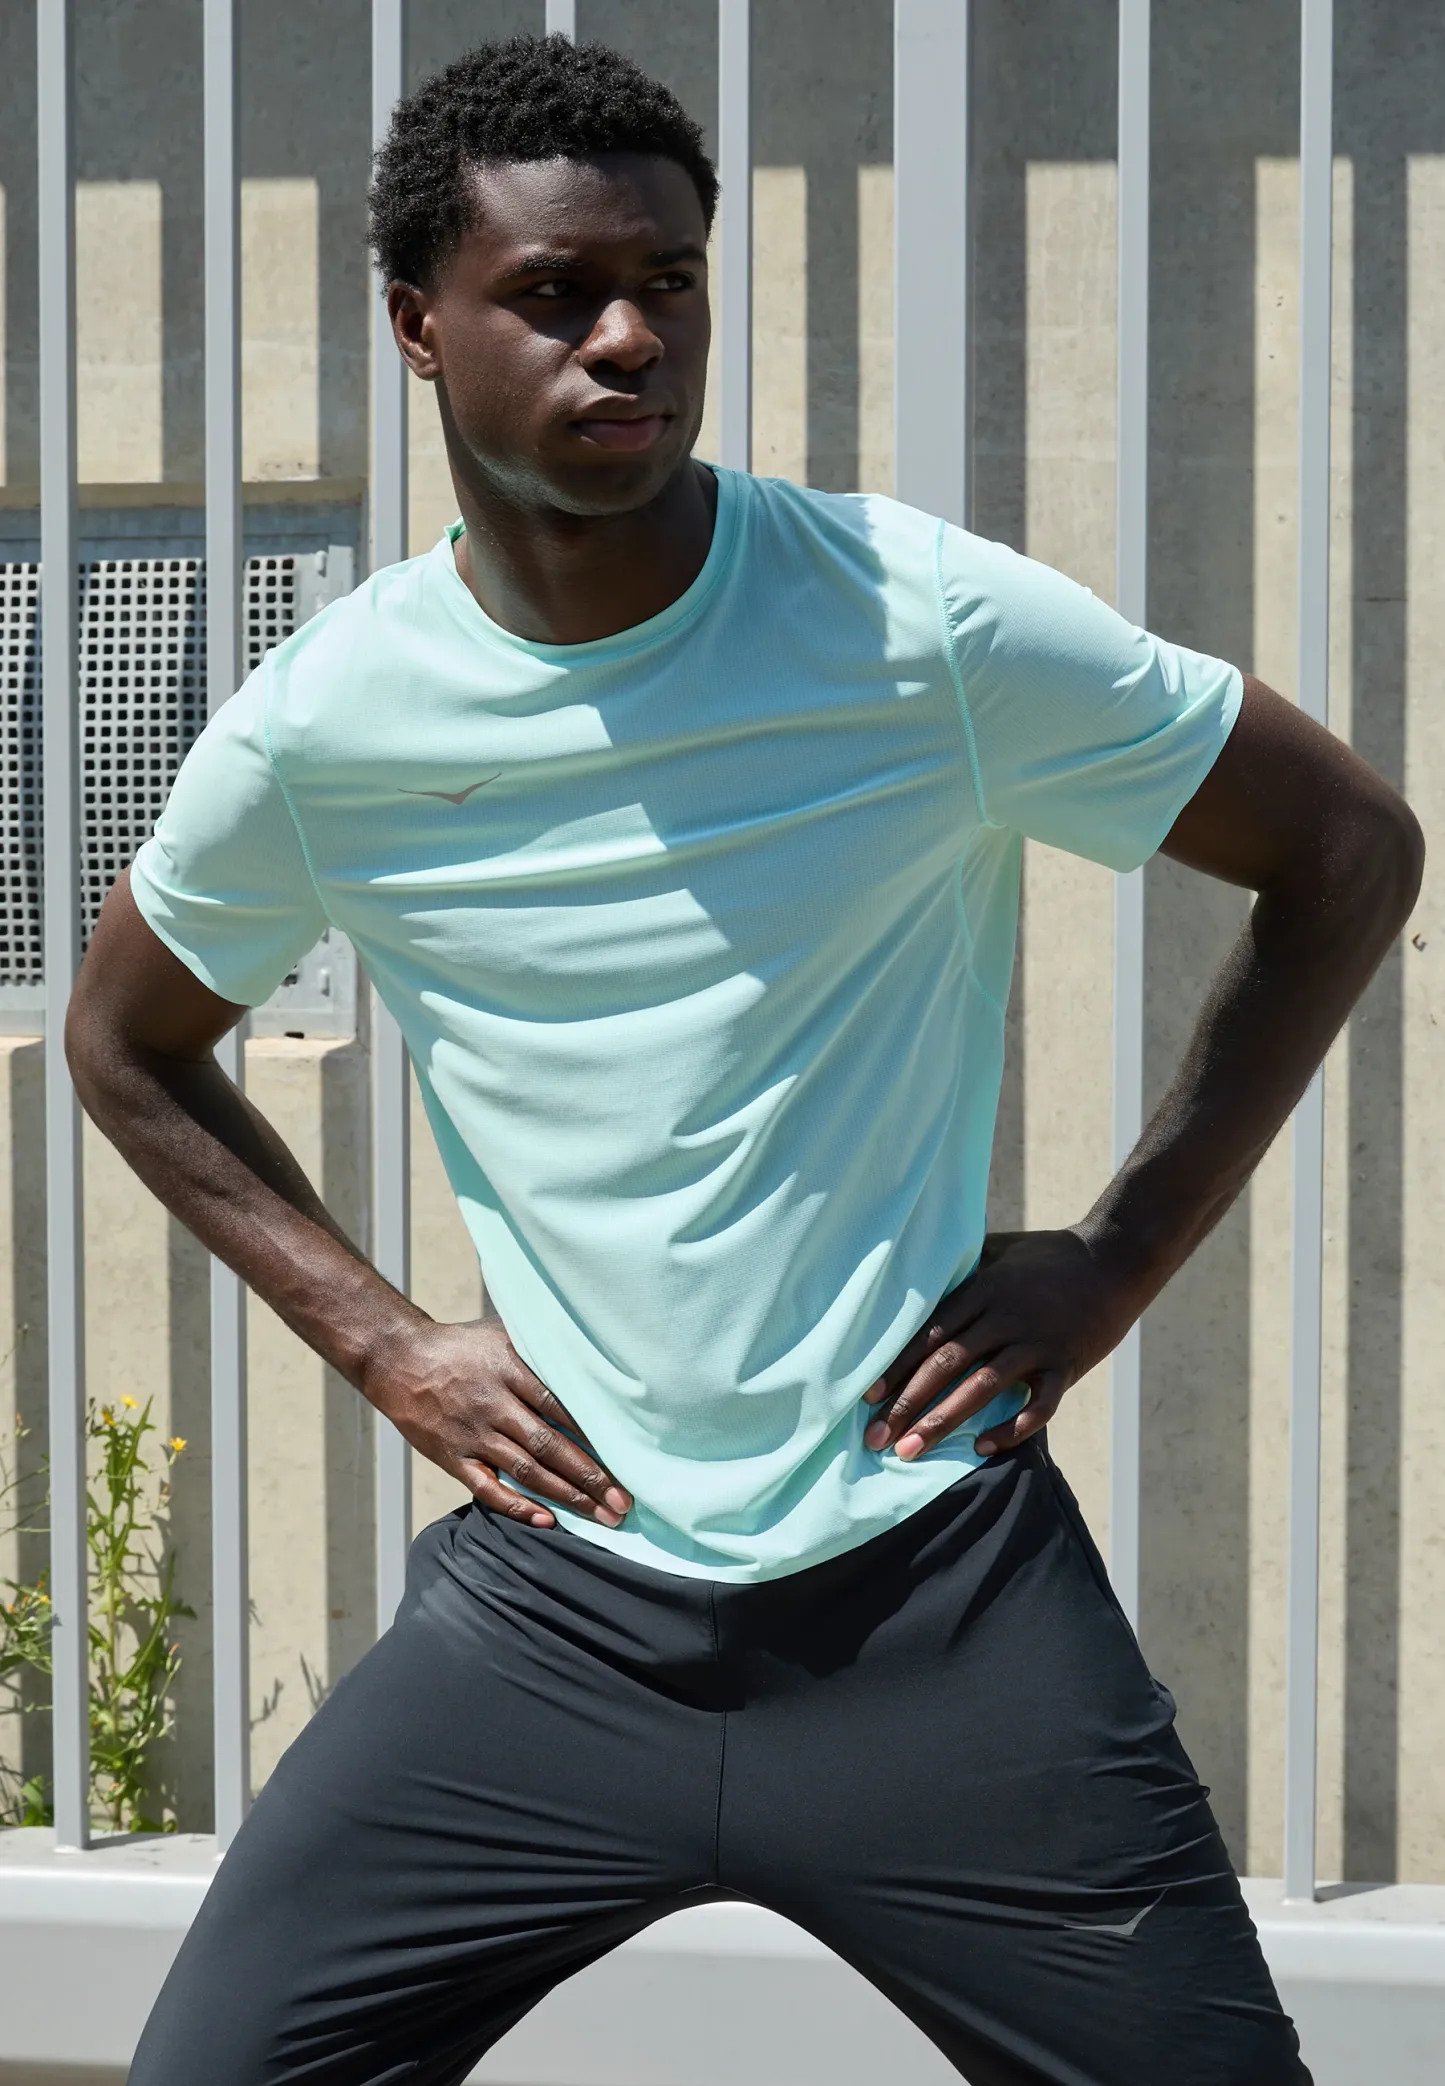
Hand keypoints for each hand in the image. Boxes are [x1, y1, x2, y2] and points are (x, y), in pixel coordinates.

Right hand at [363, 1314, 631, 1529]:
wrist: (397, 1360)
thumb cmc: (458, 1345)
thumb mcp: (501, 1332)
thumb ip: (539, 1346)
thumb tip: (588, 1350)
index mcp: (509, 1370)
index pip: (561, 1406)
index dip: (594, 1434)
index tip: (628, 1455)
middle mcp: (493, 1404)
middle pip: (550, 1445)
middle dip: (590, 1476)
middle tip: (623, 1503)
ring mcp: (472, 1433)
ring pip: (526, 1470)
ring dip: (566, 1495)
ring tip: (601, 1516)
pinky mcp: (452, 1457)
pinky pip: (488, 1488)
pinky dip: (517, 1506)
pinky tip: (546, 1521)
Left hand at [861, 1228, 1144, 1460]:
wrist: (1115, 1259)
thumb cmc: (1050, 1254)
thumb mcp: (1000, 1249)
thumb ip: (963, 1266)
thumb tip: (919, 1267)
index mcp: (983, 1289)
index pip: (930, 1334)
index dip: (898, 1366)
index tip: (869, 1396)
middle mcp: (1006, 1317)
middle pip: (947, 1364)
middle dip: (908, 1403)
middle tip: (876, 1436)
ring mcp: (1038, 1342)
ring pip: (982, 1388)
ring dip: (943, 1422)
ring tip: (911, 1450)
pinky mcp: (1067, 1364)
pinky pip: (1039, 1404)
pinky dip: (1013, 1428)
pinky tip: (981, 1448)